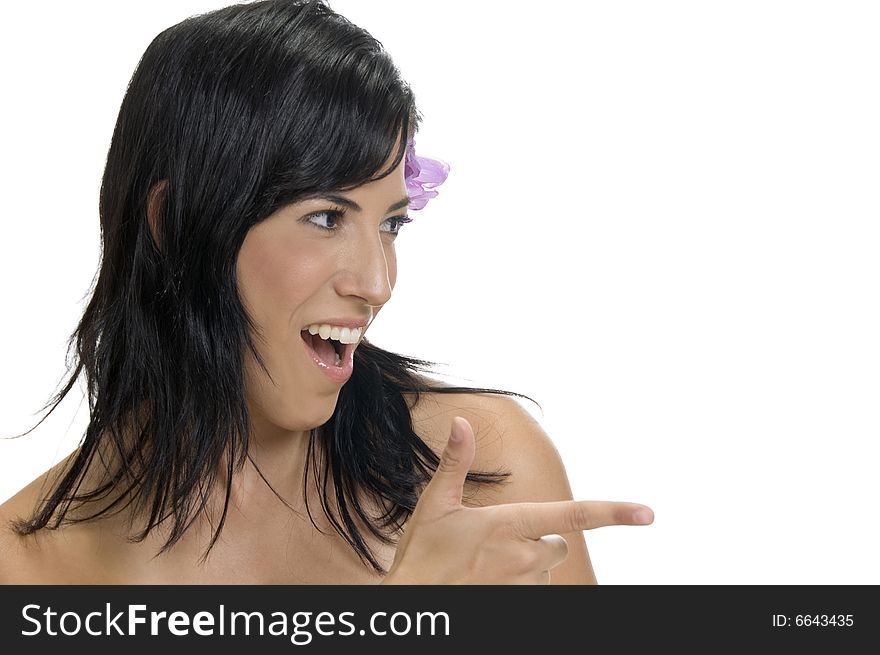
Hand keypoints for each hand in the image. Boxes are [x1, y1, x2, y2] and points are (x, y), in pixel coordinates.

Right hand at [383, 416, 653, 584]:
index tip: (648, 513)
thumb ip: (455, 462)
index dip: (615, 512)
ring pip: (543, 569)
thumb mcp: (435, 503)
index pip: (575, 515)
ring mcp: (524, 587)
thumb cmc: (422, 555)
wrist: (413, 602)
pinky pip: (534, 592)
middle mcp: (525, 557)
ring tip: (484, 568)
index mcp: (509, 524)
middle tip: (496, 544)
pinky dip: (518, 585)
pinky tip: (488, 582)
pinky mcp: (520, 606)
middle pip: (557, 544)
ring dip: (525, 566)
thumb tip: (461, 420)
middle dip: (537, 540)